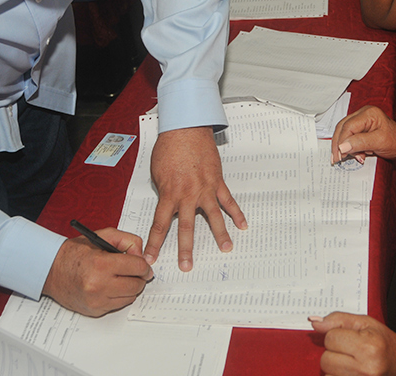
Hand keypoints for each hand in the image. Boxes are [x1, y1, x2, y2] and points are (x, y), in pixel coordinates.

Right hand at [42, 228, 152, 316]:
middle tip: (133, 271)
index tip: (143, 265)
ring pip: (130, 297)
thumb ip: (127, 240)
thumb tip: (141, 256)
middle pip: (136, 285)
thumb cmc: (75, 253)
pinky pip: (118, 305)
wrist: (51, 271)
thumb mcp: (102, 236)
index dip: (144, 265)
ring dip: (129, 287)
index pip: (137, 267)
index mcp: (101, 264)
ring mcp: (96, 301)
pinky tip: (110, 286)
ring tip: (119, 277)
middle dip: (138, 277)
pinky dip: (119, 296)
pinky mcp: (95, 310)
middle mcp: (99, 285)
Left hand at [144, 126, 246, 270]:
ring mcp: (204, 189)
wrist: (185, 129)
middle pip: (186, 228)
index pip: (160, 224)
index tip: (152, 259)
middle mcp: (187, 195)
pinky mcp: (217, 181)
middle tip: (187, 266)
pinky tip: (243, 225)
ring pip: (213, 217)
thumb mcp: (157, 172)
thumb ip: (163, 190)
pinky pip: (228, 200)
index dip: (155, 244)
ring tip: (226, 249)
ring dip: (220, 235)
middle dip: (186, 249)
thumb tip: (168, 202)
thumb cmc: (168, 148)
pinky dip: (236, 213)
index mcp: (169, 194)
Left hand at [310, 312, 395, 375]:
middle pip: (325, 359)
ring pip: (327, 374)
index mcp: (368, 347)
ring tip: (352, 363)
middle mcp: (366, 368)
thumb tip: (314, 322)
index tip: (350, 338)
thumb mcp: (365, 323)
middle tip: (351, 351)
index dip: (336, 336)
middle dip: (334, 353)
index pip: (330, 339)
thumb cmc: (384, 342)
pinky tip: (350, 372)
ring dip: (335, 368)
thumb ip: (338, 320)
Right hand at [330, 106, 395, 164]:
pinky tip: (354, 154)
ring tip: (347, 157)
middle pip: (343, 128)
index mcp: (369, 113)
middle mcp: (363, 114)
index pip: (348, 127)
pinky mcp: (361, 127)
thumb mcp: (380, 143)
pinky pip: (349, 135)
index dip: (342, 141)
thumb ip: (360, 143)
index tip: (340, 155)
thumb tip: (342, 146)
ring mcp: (362, 120)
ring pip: (343, 132)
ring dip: (343, 146)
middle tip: (337, 159)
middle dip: (339, 144)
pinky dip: (348, 146)